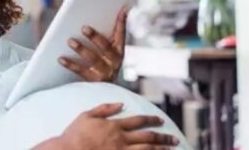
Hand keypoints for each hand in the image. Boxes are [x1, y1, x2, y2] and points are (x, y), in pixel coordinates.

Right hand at [56, 103, 179, 148]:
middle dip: (162, 137)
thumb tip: (120, 104)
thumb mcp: (86, 115)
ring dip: (161, 149)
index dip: (151, 120)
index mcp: (114, 125)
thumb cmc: (74, 134)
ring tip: (171, 148)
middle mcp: (121, 138)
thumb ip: (104, 109)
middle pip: (147, 137)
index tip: (160, 120)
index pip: (138, 121)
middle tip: (174, 138)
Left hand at [59, 8, 126, 82]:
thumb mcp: (104, 50)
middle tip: (83, 27)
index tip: (121, 9)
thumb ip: (99, 34)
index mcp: (118, 50)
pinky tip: (61, 58)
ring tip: (70, 41)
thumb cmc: (100, 63)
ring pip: (94, 59)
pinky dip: (71, 64)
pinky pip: (82, 72)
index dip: (121, 22)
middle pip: (106, 47)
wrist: (102, 92)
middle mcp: (115, 61)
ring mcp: (106, 72)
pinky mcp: (95, 82)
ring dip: (82, 49)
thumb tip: (91, 15)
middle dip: (95, 37)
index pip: (121, 34)